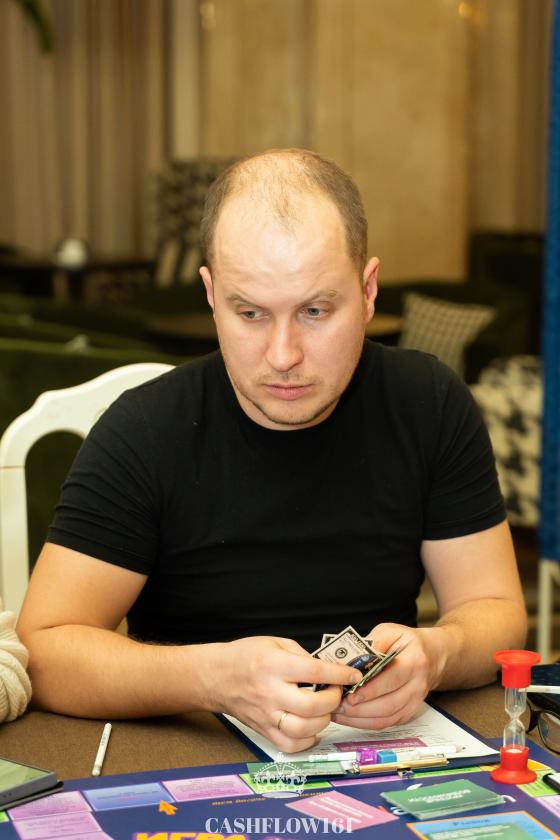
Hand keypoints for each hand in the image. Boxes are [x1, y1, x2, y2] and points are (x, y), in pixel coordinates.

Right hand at [207, 636, 361, 752]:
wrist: (216, 676)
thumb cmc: (246, 656)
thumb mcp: (276, 643)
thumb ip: (303, 656)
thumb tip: (330, 671)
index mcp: (274, 665)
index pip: (314, 672)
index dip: (339, 675)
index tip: (352, 675)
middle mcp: (269, 692)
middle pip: (311, 706)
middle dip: (333, 700)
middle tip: (336, 692)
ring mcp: (266, 715)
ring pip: (302, 730)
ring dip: (322, 720)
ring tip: (324, 709)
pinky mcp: (263, 731)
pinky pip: (290, 746)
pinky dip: (307, 740)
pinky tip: (311, 726)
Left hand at [332, 624, 444, 729]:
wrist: (432, 655)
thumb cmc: (406, 642)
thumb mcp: (389, 632)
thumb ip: (371, 644)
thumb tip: (349, 660)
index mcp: (415, 661)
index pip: (392, 679)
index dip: (370, 690)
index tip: (349, 694)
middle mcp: (418, 684)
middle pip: (389, 704)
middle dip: (360, 708)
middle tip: (338, 705)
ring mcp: (415, 701)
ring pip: (387, 718)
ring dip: (360, 719)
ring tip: (339, 713)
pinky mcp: (409, 712)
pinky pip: (387, 723)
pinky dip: (367, 723)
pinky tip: (350, 718)